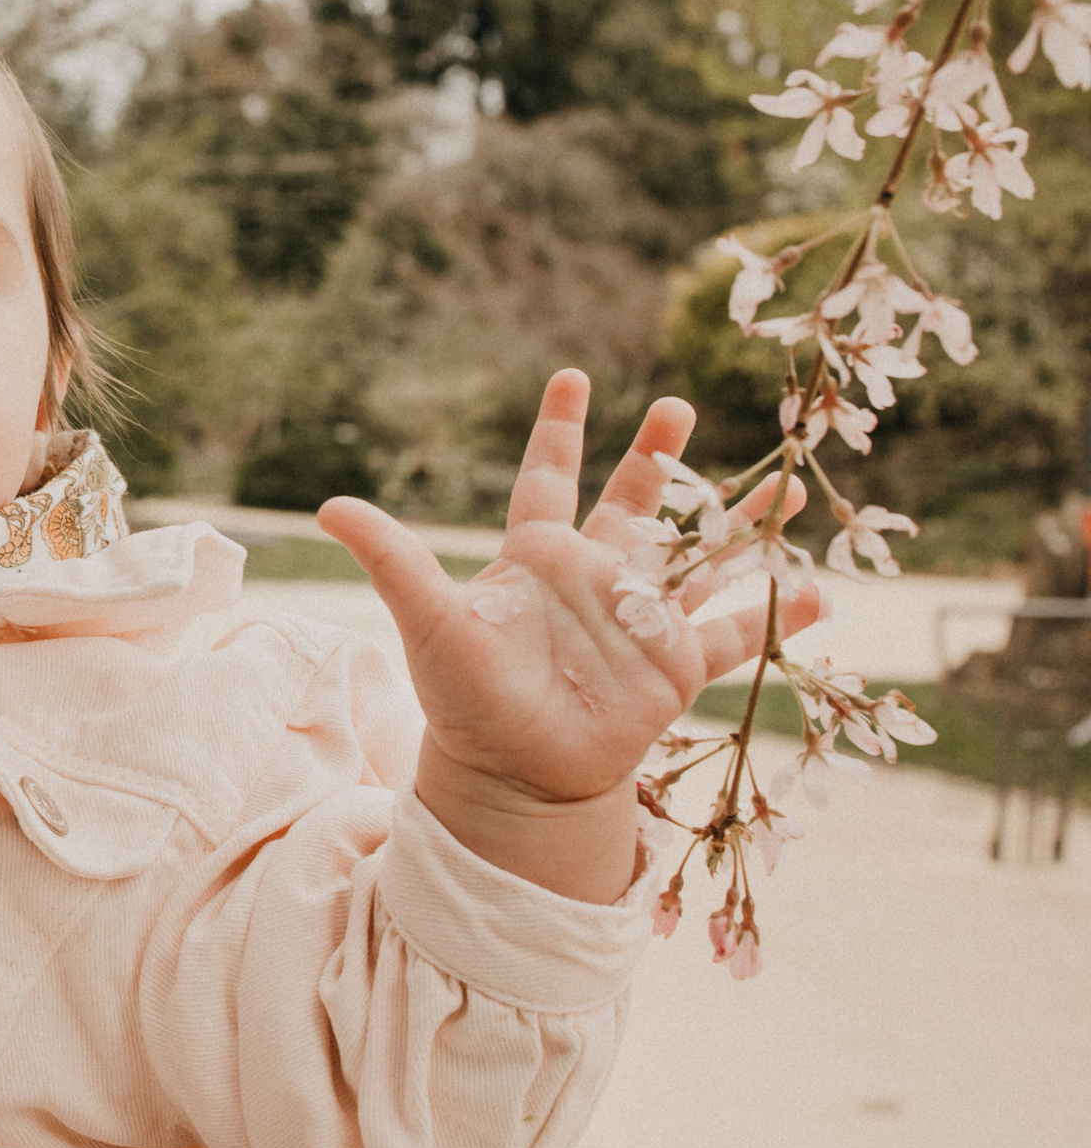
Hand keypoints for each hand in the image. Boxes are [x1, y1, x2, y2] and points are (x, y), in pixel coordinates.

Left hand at [317, 370, 817, 902]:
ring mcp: (640, 619)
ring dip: (740, 525)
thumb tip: (327, 506)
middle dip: (656, 456)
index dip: (560, 429)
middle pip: (634, 502)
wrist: (511, 773)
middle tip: (679, 402)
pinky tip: (821, 596)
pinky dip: (778, 618)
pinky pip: (738, 637)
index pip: (548, 477)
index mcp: (538, 557)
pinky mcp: (676, 666)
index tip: (572, 374)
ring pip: (701, 558)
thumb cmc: (465, 697)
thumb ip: (392, 559)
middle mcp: (595, 578)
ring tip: (787, 488)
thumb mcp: (429, 620)